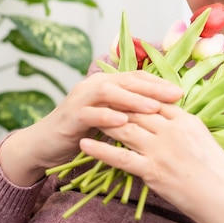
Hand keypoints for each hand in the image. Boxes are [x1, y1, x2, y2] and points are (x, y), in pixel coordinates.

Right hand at [0, 70, 182, 185]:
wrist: (44, 145)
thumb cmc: (81, 133)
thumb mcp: (108, 120)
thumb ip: (128, 112)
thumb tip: (161, 113)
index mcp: (105, 83)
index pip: (135, 77)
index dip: (157, 82)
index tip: (179, 91)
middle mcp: (92, 85)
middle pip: (126, 80)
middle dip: (152, 87)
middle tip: (174, 94)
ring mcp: (80, 99)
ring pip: (109, 92)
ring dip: (132, 99)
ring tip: (153, 106)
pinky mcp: (70, 116)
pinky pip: (90, 113)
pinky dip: (106, 116)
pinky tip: (122, 121)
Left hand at [79, 103, 223, 222]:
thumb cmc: (221, 174)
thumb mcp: (204, 141)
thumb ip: (184, 129)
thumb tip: (169, 123)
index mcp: (187, 120)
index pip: (153, 100)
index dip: (133, 96)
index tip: (117, 94)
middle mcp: (173, 130)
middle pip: (136, 110)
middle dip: (114, 105)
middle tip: (96, 102)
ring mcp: (162, 149)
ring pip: (126, 128)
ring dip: (104, 122)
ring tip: (86, 119)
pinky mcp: (154, 171)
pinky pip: (120, 156)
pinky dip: (100, 150)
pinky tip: (84, 145)